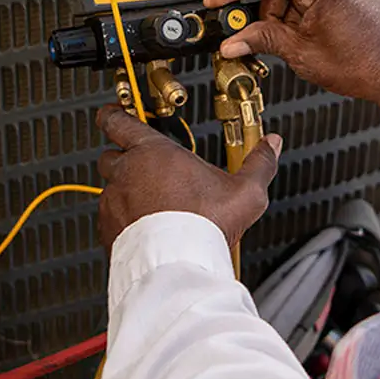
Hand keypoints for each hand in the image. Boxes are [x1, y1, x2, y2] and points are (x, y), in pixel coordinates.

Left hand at [96, 106, 282, 249]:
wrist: (177, 265)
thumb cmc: (204, 227)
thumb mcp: (245, 192)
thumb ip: (259, 163)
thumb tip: (271, 144)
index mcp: (153, 153)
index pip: (118, 121)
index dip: (113, 115)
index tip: (114, 113)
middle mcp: (127, 173)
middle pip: (111, 154)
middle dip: (124, 157)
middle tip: (144, 167)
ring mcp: (113, 202)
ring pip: (110, 188)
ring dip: (124, 191)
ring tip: (149, 203)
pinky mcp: (107, 229)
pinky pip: (109, 217)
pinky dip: (121, 219)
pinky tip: (143, 228)